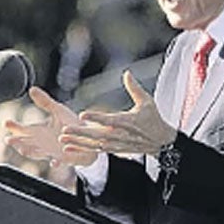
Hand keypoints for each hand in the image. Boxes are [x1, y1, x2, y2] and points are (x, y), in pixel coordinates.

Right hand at [4, 87, 98, 167]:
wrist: (87, 137)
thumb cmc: (70, 124)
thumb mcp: (57, 110)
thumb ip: (45, 101)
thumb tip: (32, 88)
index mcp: (39, 131)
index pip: (23, 130)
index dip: (14, 127)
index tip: (6, 123)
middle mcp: (42, 143)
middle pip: (25, 143)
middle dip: (17, 142)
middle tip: (8, 139)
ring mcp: (52, 152)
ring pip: (37, 154)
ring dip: (30, 152)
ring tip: (22, 150)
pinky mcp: (64, 158)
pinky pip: (59, 161)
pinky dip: (56, 162)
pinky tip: (53, 163)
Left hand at [59, 70, 176, 155]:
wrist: (161, 142)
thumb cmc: (153, 119)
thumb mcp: (147, 102)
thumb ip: (135, 88)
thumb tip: (127, 72)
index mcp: (128, 122)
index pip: (110, 120)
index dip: (96, 118)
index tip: (82, 115)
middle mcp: (120, 135)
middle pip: (98, 135)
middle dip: (80, 133)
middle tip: (65, 130)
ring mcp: (116, 144)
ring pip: (94, 144)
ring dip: (78, 143)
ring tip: (62, 139)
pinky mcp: (113, 149)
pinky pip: (95, 151)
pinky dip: (81, 150)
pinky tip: (67, 148)